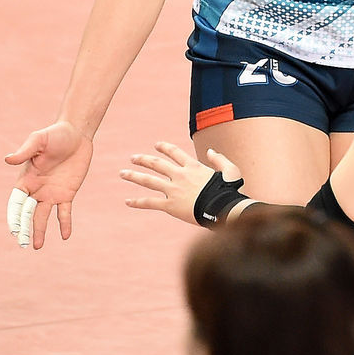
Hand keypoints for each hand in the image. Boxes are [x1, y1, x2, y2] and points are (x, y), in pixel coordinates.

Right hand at [5, 122, 93, 247]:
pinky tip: (66, 235)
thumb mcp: (38, 140)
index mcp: (25, 179)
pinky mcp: (67, 193)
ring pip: (43, 216)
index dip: (14, 216)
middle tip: (22, 243)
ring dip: (40, 231)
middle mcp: (36, 189)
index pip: (16, 202)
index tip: (14, 229)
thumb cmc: (54, 135)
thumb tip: (8, 160)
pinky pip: (64, 212)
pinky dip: (65, 223)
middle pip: (27, 213)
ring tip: (37, 246)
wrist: (76, 134)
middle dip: (24, 228)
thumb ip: (25, 151)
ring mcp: (51, 193)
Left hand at [122, 142, 242, 225]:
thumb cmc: (229, 190)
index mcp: (193, 167)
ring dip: (134, 176)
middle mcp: (180, 176)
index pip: (175, 152)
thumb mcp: (231, 170)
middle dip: (143, 160)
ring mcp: (173, 190)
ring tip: (123, 173)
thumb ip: (219, 159)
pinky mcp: (170, 205)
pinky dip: (138, 202)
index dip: (164, 147)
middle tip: (132, 158)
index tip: (156, 145)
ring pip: (149, 180)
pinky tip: (128, 201)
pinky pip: (150, 203)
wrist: (222, 208)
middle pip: (157, 164)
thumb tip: (210, 151)